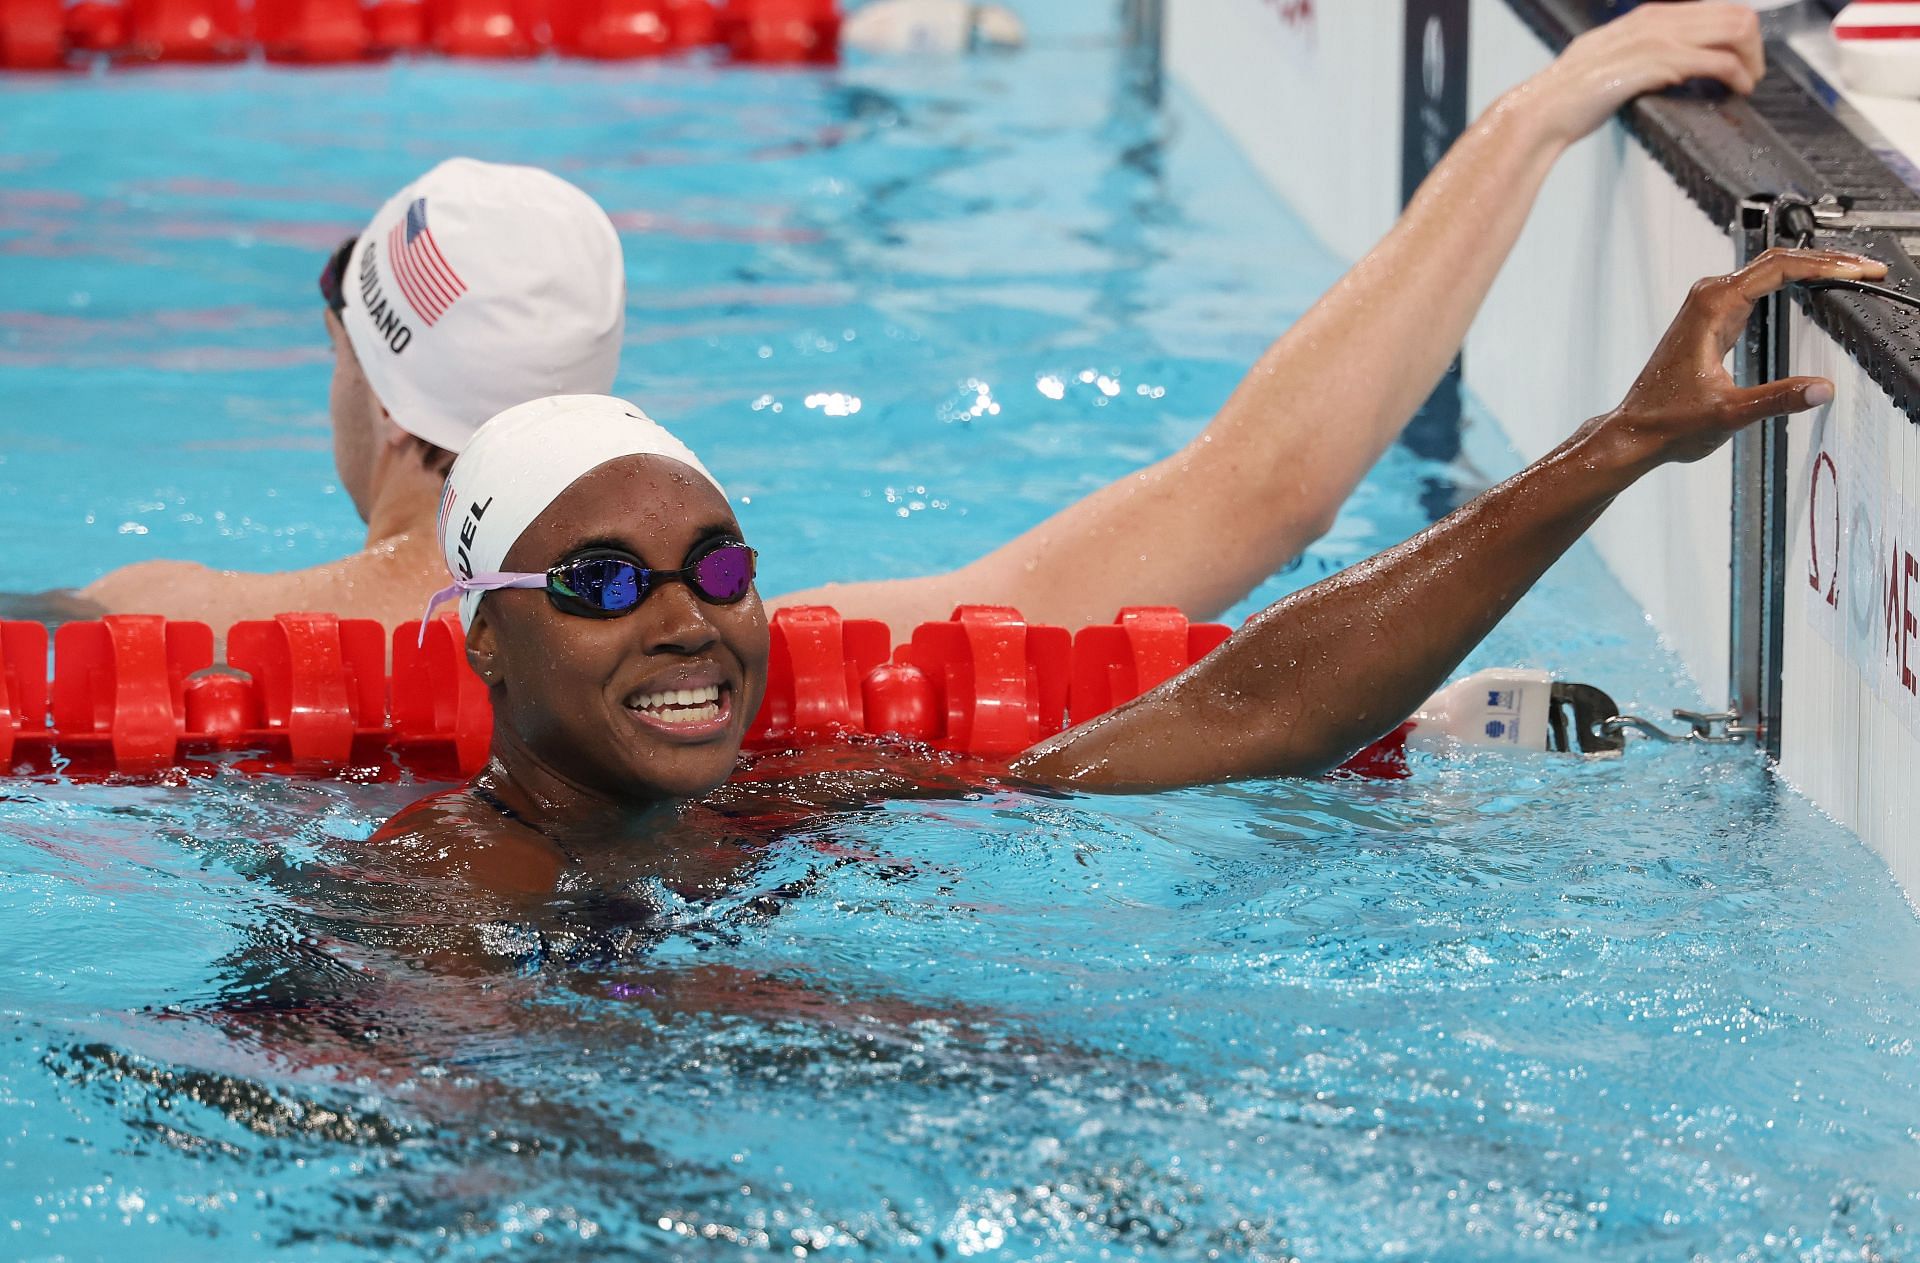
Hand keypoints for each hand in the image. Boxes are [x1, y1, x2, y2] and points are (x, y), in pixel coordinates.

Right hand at [1527, 2, 1763, 145]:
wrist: (1544, 110)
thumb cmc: (1570, 96)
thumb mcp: (1608, 60)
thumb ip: (1637, 54)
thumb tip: (1663, 66)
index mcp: (1646, 17)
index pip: (1713, 8)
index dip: (1737, 31)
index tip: (1741, 57)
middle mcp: (1656, 21)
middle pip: (1733, 13)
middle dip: (1754, 44)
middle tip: (1753, 71)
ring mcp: (1659, 40)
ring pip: (1734, 30)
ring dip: (1752, 57)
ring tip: (1749, 81)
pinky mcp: (1659, 64)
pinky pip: (1718, 61)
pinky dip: (1738, 74)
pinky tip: (1739, 88)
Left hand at [1597, 248, 1885, 468]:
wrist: (1636, 432)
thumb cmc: (1669, 421)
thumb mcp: (1729, 413)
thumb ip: (1777, 399)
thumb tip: (1822, 389)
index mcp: (1713, 307)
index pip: (1780, 268)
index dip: (1826, 265)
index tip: (1860, 269)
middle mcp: (1708, 298)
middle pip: (1777, 261)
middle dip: (1826, 260)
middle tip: (1867, 268)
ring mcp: (1709, 307)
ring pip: (1767, 271)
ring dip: (1810, 268)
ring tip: (1851, 272)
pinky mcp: (1712, 320)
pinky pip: (1757, 287)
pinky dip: (1790, 282)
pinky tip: (1813, 287)